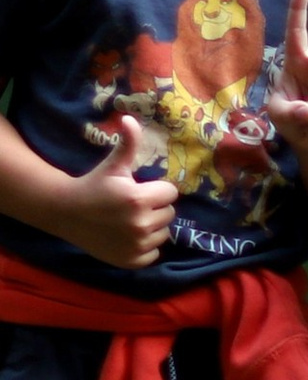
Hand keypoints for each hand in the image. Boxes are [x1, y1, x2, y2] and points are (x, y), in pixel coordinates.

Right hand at [58, 116, 178, 268]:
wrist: (65, 212)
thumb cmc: (93, 185)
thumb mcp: (112, 165)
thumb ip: (128, 143)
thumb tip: (129, 118)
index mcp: (138, 199)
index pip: (171, 193)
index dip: (156, 190)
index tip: (137, 189)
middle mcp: (140, 224)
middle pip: (169, 214)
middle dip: (154, 208)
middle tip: (131, 205)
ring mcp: (136, 246)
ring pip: (163, 233)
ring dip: (151, 227)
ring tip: (127, 220)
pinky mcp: (131, 261)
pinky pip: (154, 253)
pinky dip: (144, 247)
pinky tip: (125, 237)